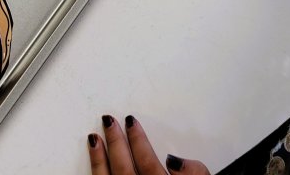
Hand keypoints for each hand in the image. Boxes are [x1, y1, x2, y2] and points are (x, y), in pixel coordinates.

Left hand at [88, 114, 207, 174]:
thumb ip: (195, 172)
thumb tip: (175, 160)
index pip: (148, 163)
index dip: (138, 141)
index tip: (131, 122)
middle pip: (125, 168)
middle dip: (116, 142)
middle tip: (109, 120)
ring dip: (99, 158)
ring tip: (94, 138)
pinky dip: (96, 173)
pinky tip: (94, 164)